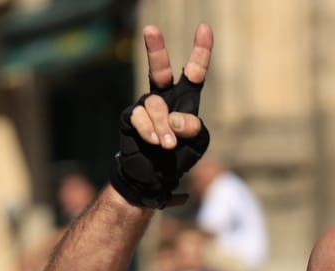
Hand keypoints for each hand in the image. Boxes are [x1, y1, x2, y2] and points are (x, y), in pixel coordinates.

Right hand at [111, 24, 213, 208]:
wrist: (153, 177)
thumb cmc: (179, 157)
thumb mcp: (197, 143)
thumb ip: (193, 128)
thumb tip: (175, 119)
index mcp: (185, 100)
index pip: (194, 73)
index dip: (200, 52)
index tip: (204, 29)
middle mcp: (164, 98)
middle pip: (159, 70)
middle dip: (155, 49)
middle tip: (150, 29)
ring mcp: (145, 107)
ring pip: (154, 104)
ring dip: (163, 125)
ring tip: (168, 144)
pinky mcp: (130, 118)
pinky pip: (139, 116)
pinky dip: (149, 130)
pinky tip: (154, 142)